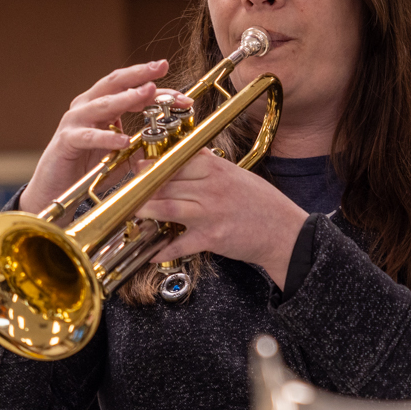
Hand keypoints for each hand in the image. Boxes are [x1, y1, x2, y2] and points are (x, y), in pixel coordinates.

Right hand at [19, 60, 179, 212]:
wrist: (54, 189)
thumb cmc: (87, 168)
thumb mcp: (121, 155)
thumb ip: (140, 145)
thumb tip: (170, 143)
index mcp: (101, 106)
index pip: (130, 88)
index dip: (156, 87)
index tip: (182, 95)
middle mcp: (87, 107)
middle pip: (115, 83)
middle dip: (140, 74)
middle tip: (161, 67)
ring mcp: (74, 121)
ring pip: (103, 104)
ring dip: (127, 98)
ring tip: (147, 93)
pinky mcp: (66, 141)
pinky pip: (88, 136)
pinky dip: (106, 137)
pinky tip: (123, 140)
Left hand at [146, 148, 307, 285]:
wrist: (284, 232)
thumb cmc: (262, 203)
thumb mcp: (237, 175)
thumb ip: (210, 167)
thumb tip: (185, 157)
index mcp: (216, 169)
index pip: (176, 161)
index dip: (152, 165)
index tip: (139, 167)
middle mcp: (210, 188)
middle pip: (165, 184)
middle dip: (141, 187)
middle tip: (126, 190)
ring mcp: (209, 213)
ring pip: (166, 209)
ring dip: (144, 212)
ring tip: (130, 213)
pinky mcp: (211, 238)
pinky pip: (179, 245)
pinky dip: (162, 250)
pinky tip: (150, 252)